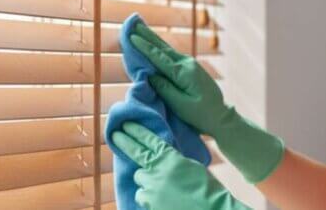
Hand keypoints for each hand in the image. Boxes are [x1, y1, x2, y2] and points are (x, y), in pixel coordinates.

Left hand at [112, 121, 251, 209]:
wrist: (209, 209)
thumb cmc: (207, 188)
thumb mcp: (192, 167)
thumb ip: (174, 161)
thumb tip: (164, 161)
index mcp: (170, 158)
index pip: (149, 140)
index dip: (137, 131)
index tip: (126, 124)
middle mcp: (157, 171)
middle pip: (137, 155)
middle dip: (125, 143)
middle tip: (115, 135)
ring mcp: (151, 189)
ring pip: (139, 180)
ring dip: (146, 182)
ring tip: (161, 188)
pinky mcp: (149, 204)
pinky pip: (142, 197)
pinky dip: (149, 199)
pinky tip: (161, 201)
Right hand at [129, 21, 284, 183]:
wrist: (220, 115)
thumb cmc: (201, 114)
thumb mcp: (181, 105)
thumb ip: (165, 89)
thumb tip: (150, 74)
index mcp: (184, 73)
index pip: (160, 57)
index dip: (144, 47)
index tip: (131, 36)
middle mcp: (187, 64)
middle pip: (163, 48)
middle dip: (147, 35)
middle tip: (133, 22)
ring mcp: (190, 64)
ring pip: (167, 49)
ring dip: (152, 39)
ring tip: (139, 27)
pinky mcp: (190, 68)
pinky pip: (171, 56)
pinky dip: (159, 48)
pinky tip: (152, 43)